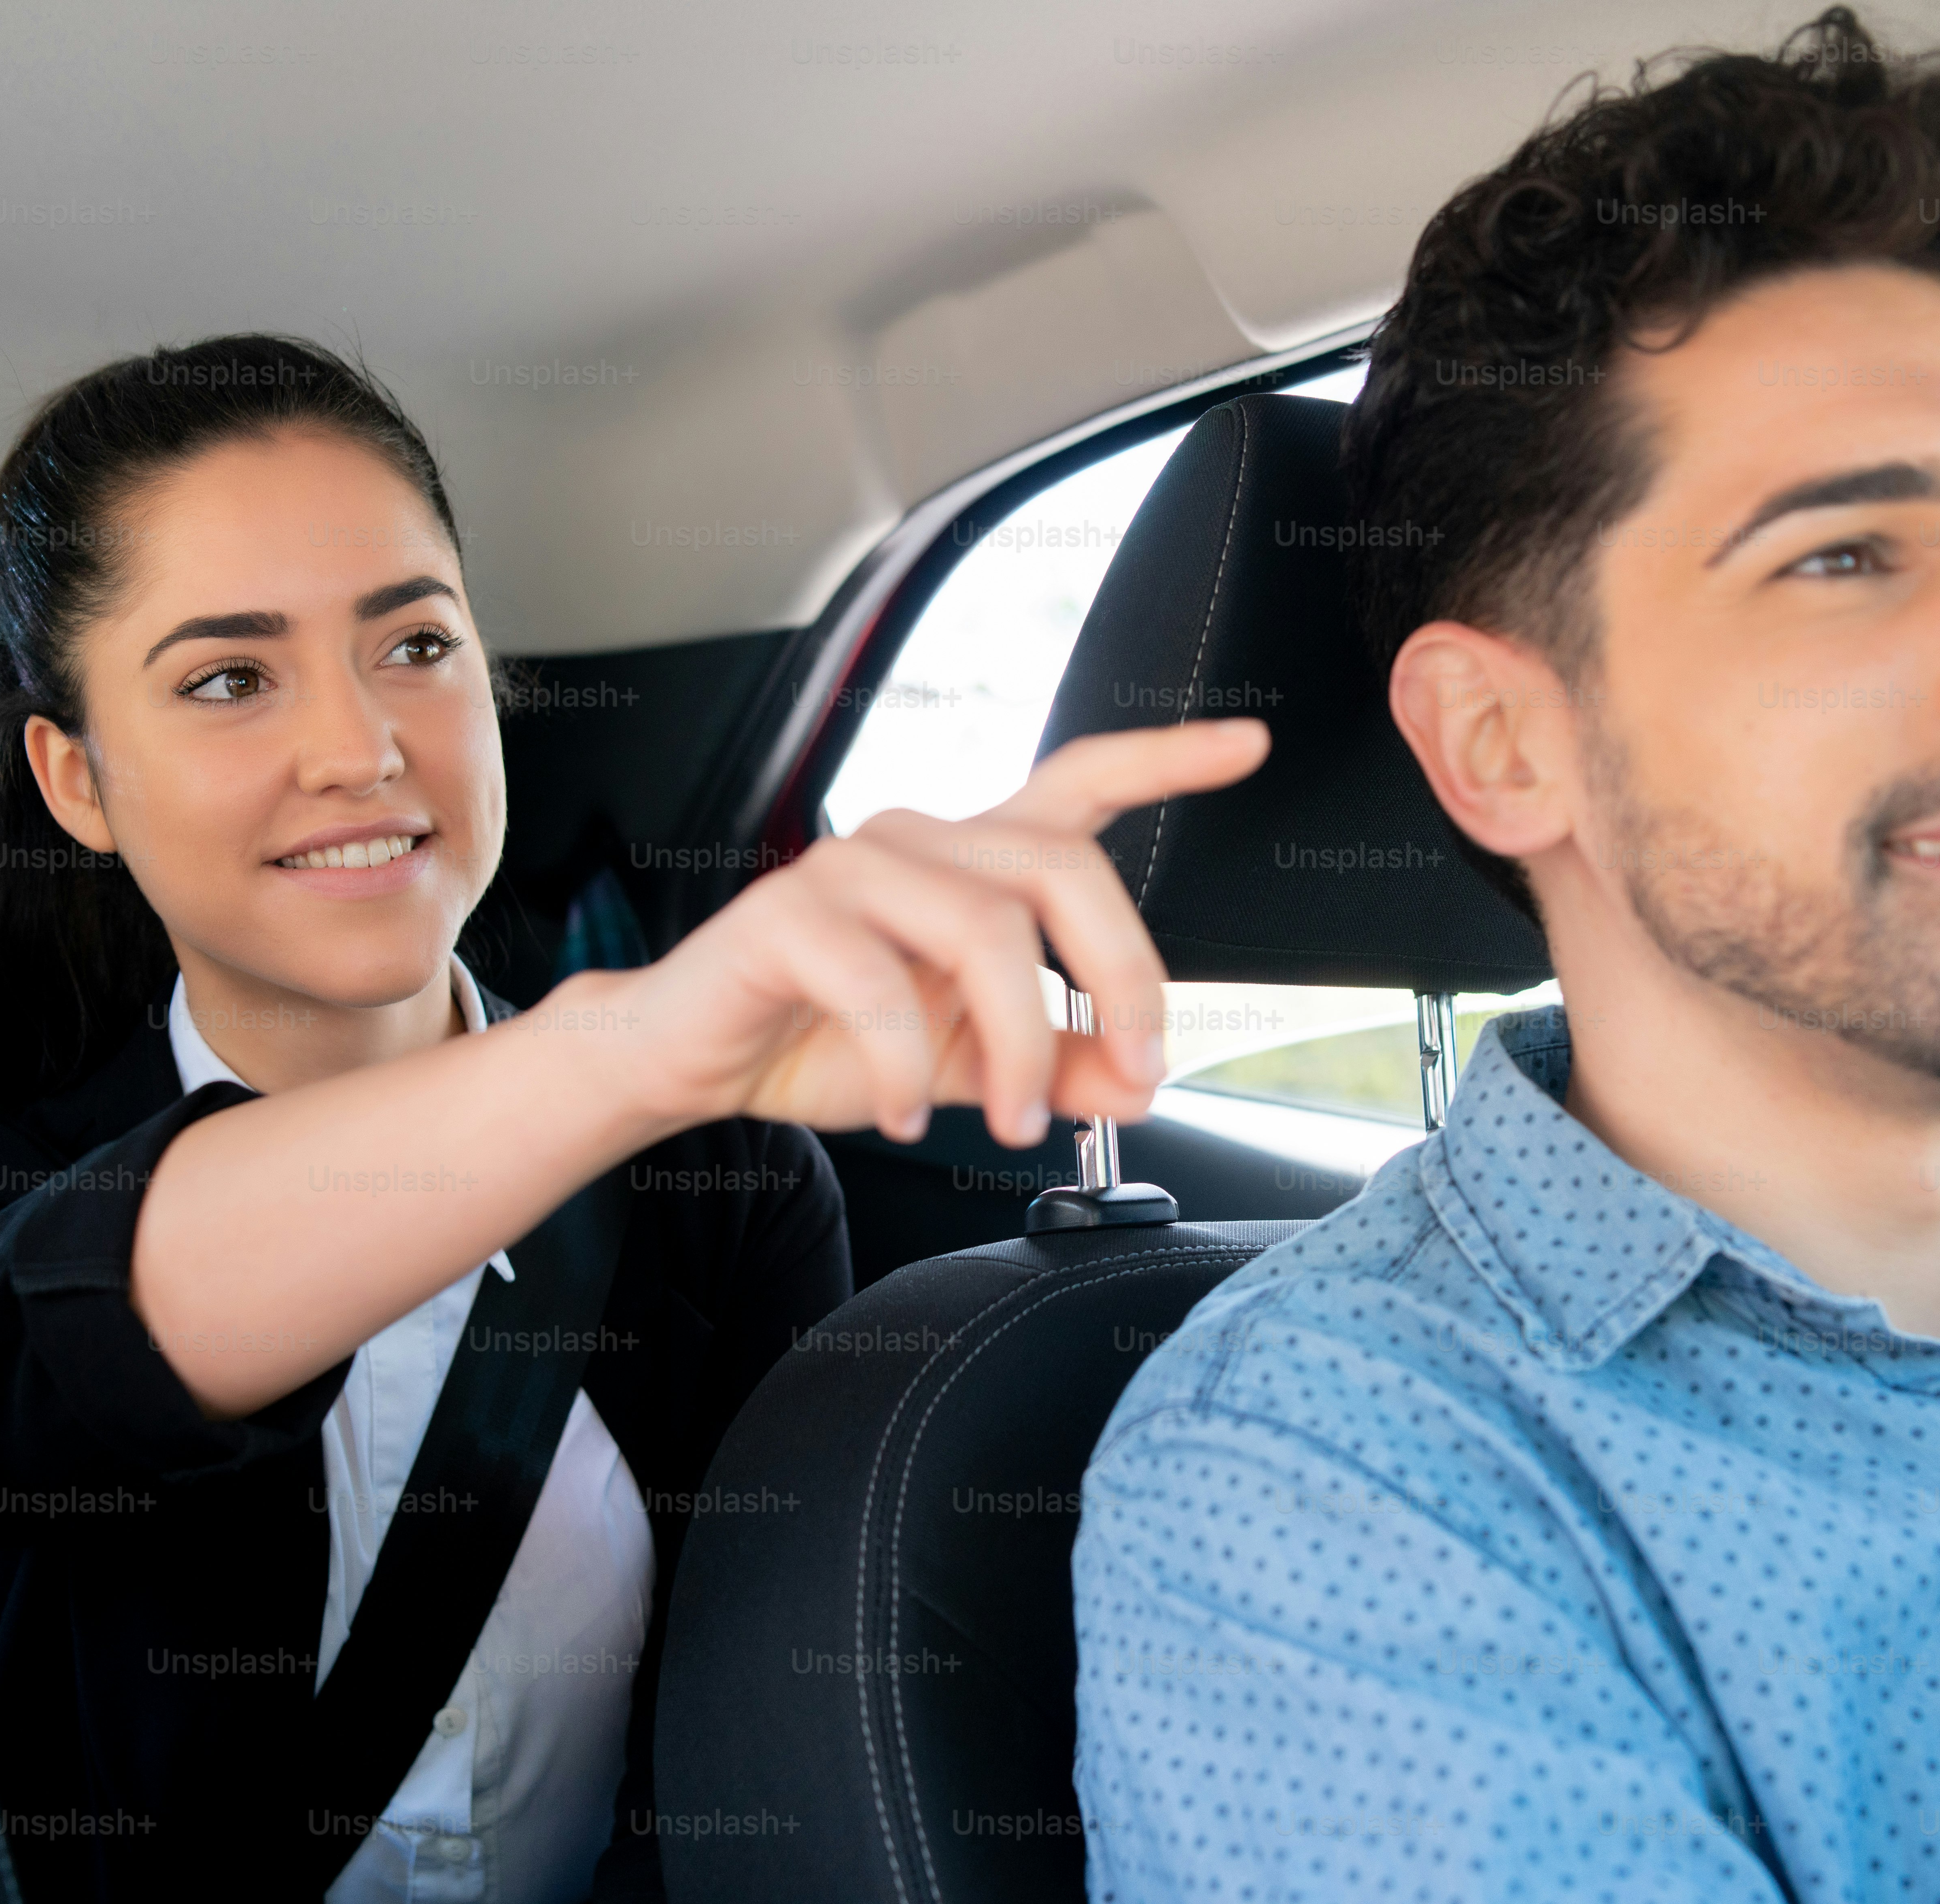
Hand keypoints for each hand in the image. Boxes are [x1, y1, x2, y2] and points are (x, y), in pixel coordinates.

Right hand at [591, 718, 1269, 1146]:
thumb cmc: (826, 1037)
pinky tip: (905, 1114)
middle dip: (1122, 978)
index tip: (1246, 745)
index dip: (1166, 760)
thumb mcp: (969, 1064)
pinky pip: (880, 985)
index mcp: (974, 861)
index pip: (1081, 781)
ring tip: (1009, 1122)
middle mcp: (921, 839)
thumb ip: (1062, 1067)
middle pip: (1064, 867)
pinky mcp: (789, 915)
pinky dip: (907, 1065)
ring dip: (1019, 1045)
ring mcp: (852, 866)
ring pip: (986, 932)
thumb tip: (1144, 1082)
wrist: (693, 1057)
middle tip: (1136, 1076)